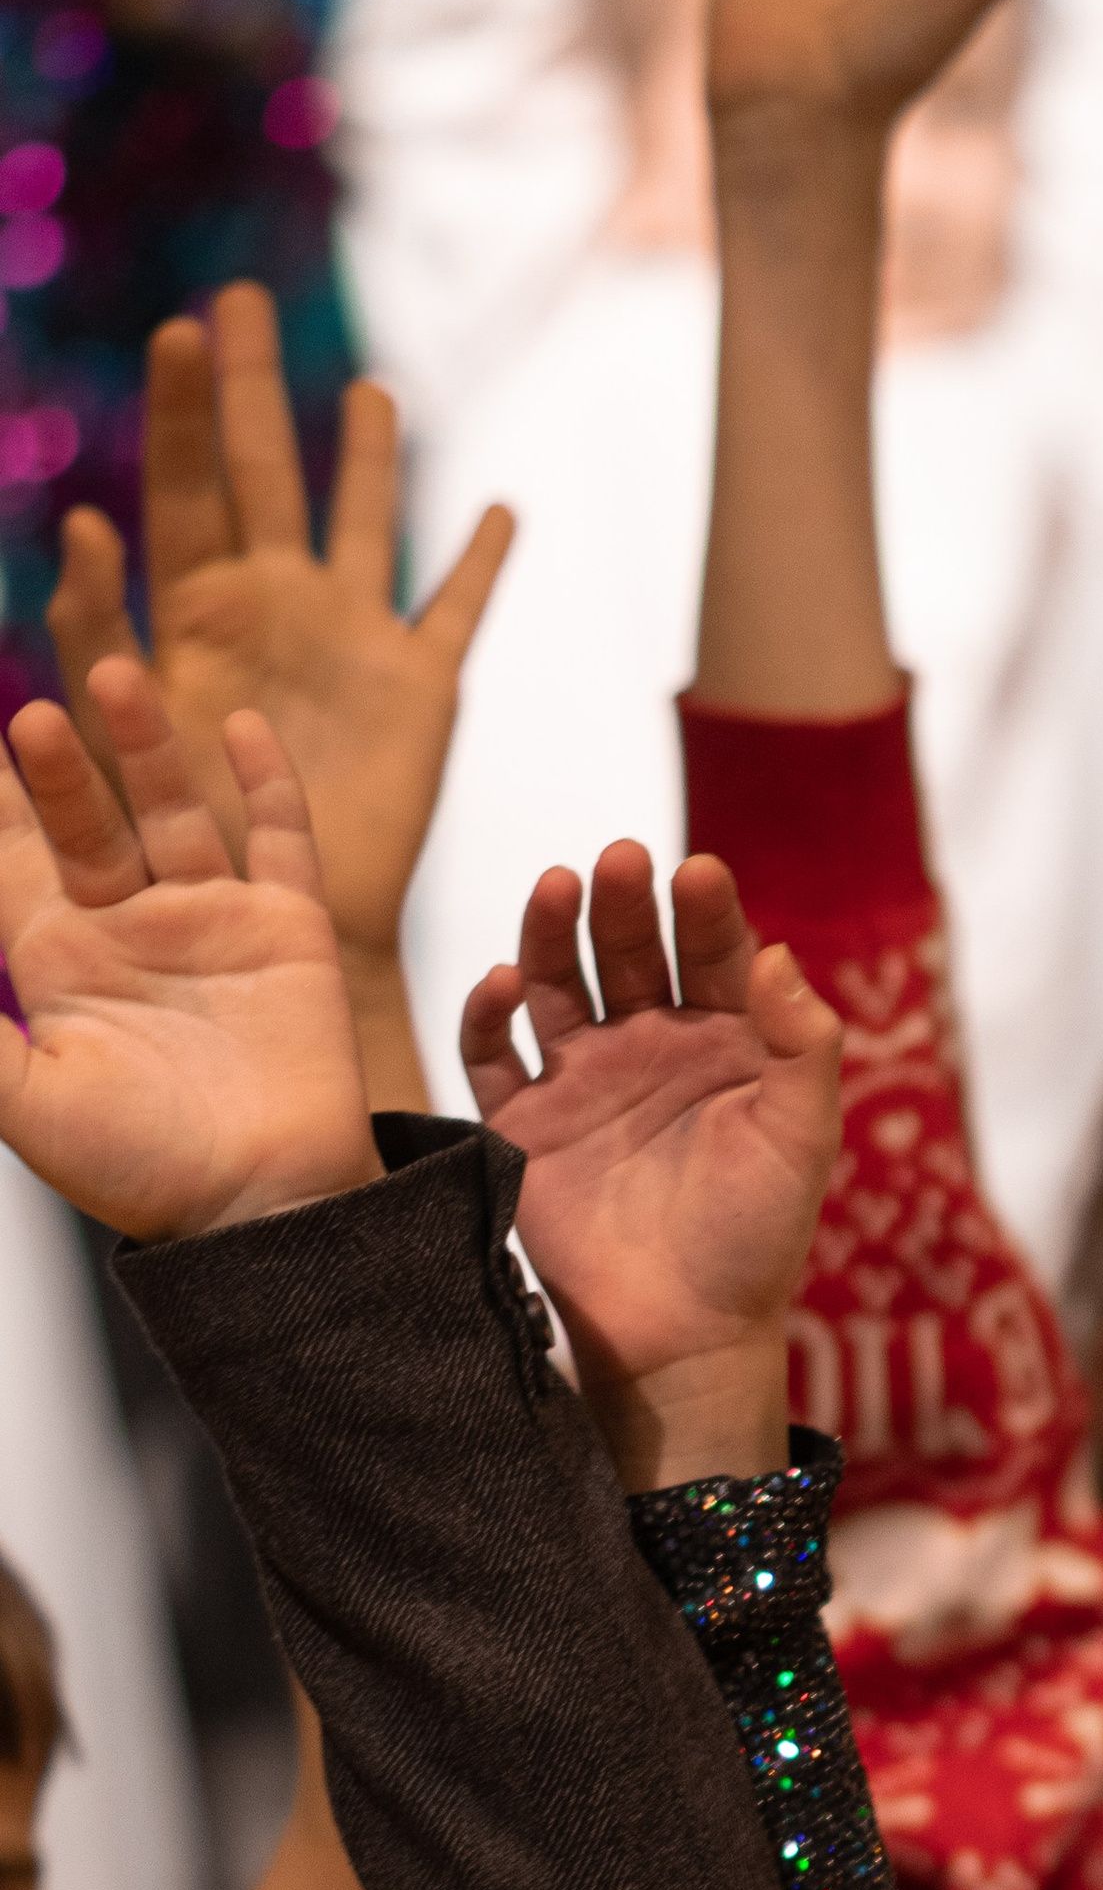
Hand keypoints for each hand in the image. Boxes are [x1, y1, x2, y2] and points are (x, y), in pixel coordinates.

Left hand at [0, 662, 372, 1239]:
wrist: (263, 1210)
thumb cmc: (142, 1171)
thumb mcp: (24, 1097)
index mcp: (61, 962)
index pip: (10, 858)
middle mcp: (131, 929)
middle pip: (85, 824)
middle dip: (57, 773)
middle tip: (30, 720)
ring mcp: (211, 922)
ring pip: (172, 811)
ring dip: (144, 748)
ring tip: (115, 679)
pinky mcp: (288, 931)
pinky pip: (281, 840)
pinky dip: (266, 782)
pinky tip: (239, 727)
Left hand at [48, 285, 510, 975]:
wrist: (269, 933)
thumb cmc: (180, 851)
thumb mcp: (116, 735)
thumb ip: (99, 634)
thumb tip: (88, 526)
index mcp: (196, 614)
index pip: (184, 489)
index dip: (184, 411)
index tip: (177, 333)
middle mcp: (274, 610)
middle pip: (262, 476)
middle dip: (251, 390)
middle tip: (236, 301)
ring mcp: (350, 644)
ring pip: (364, 523)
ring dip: (366, 457)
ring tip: (366, 390)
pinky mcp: (421, 692)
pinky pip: (455, 611)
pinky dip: (480, 563)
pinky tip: (501, 512)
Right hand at [461, 846, 841, 1489]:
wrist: (687, 1336)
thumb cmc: (756, 1241)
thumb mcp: (801, 1140)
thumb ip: (802, 1046)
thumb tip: (779, 952)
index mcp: (726, 1044)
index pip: (714, 954)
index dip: (706, 911)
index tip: (699, 872)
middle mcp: (652, 1049)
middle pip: (630, 953)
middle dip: (624, 905)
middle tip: (619, 861)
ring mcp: (585, 1081)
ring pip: (558, 984)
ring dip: (552, 933)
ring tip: (557, 887)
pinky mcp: (526, 1124)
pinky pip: (495, 1055)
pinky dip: (490, 1016)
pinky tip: (502, 984)